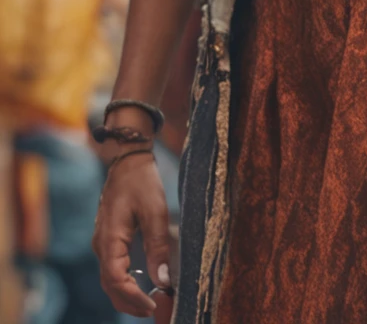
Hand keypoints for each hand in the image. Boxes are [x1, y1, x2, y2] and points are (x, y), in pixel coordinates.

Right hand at [92, 151, 170, 316]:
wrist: (129, 160)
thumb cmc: (142, 182)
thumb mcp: (155, 212)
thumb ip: (158, 247)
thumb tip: (163, 280)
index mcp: (109, 238)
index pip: (115, 279)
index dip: (133, 297)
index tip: (153, 304)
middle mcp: (101, 244)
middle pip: (109, 284)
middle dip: (129, 302)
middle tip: (153, 310)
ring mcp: (102, 242)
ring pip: (109, 279)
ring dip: (126, 295)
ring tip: (148, 303)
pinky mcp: (107, 239)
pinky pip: (112, 268)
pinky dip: (124, 282)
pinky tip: (140, 285)